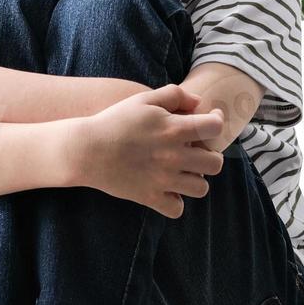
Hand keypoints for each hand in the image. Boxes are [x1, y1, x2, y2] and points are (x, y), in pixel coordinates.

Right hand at [77, 84, 225, 217]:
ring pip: (201, 189)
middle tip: (195, 154)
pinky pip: (177, 209)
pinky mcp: (150, 197)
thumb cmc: (115, 121)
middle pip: (215, 164)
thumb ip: (174, 95)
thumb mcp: (144, 99)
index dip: (216, 123)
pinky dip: (175, 202)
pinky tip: (166, 190)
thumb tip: (198, 103)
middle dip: (209, 157)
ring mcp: (163, 180)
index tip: (207, 124)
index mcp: (175, 129)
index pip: (215, 127)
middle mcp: (174, 156)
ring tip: (181, 173)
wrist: (86, 149)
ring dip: (195, 180)